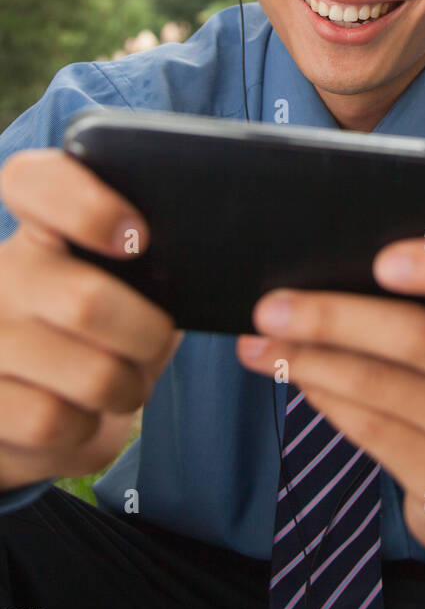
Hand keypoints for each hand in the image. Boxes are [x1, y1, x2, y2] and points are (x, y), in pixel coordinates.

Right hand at [0, 149, 181, 492]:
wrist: (30, 407)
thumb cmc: (97, 331)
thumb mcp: (122, 283)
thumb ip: (153, 259)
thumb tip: (218, 257)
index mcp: (36, 228)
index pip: (33, 181)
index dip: (84, 203)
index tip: (138, 236)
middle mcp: (0, 273)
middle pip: (86, 301)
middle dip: (146, 334)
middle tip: (153, 340)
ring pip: (88, 372)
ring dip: (126, 389)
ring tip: (120, 382)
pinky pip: (55, 420)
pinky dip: (86, 426)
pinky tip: (79, 413)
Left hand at [236, 217, 424, 578]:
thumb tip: (357, 237)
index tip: (381, 259)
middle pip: (422, 337)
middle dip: (334, 316)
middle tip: (271, 305)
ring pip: (382, 387)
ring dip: (310, 358)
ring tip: (261, 341)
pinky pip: (372, 432)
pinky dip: (325, 397)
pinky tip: (297, 376)